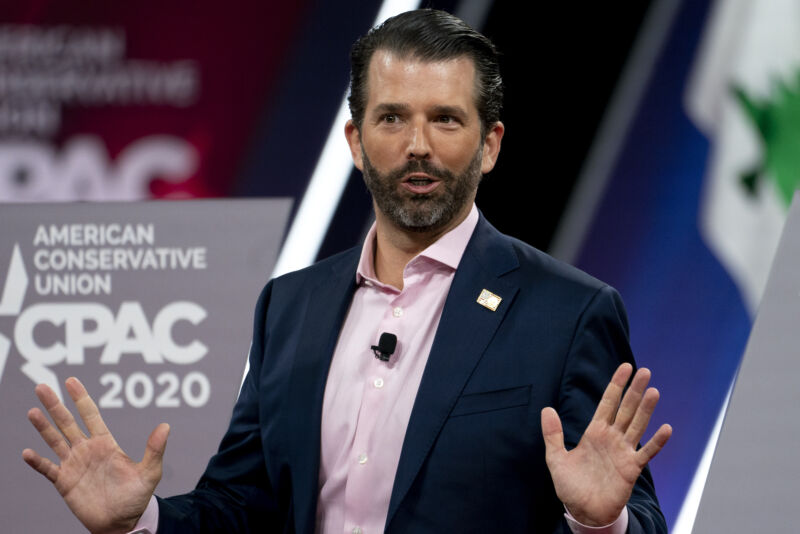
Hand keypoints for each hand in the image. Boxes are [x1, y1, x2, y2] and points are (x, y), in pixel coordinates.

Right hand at [22, 377, 168, 533]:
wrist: (122, 521)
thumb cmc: (136, 496)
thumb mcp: (149, 472)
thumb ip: (155, 450)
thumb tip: (166, 426)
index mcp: (105, 443)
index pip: (90, 415)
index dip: (81, 398)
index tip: (71, 381)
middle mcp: (87, 450)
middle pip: (67, 423)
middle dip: (55, 405)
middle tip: (42, 387)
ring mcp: (74, 465)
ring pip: (55, 441)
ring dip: (43, 427)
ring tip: (32, 411)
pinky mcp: (64, 482)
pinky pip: (48, 469)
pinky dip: (37, 462)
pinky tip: (27, 453)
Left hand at [541, 363, 671, 525]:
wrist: (583, 511)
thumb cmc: (570, 485)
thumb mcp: (556, 458)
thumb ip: (553, 434)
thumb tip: (546, 409)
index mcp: (595, 432)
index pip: (607, 403)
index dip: (616, 385)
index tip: (626, 368)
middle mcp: (611, 438)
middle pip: (625, 409)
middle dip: (634, 391)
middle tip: (645, 371)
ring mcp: (623, 452)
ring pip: (637, 425)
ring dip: (645, 409)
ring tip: (653, 391)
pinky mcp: (631, 469)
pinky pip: (646, 453)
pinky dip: (656, 442)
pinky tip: (666, 428)